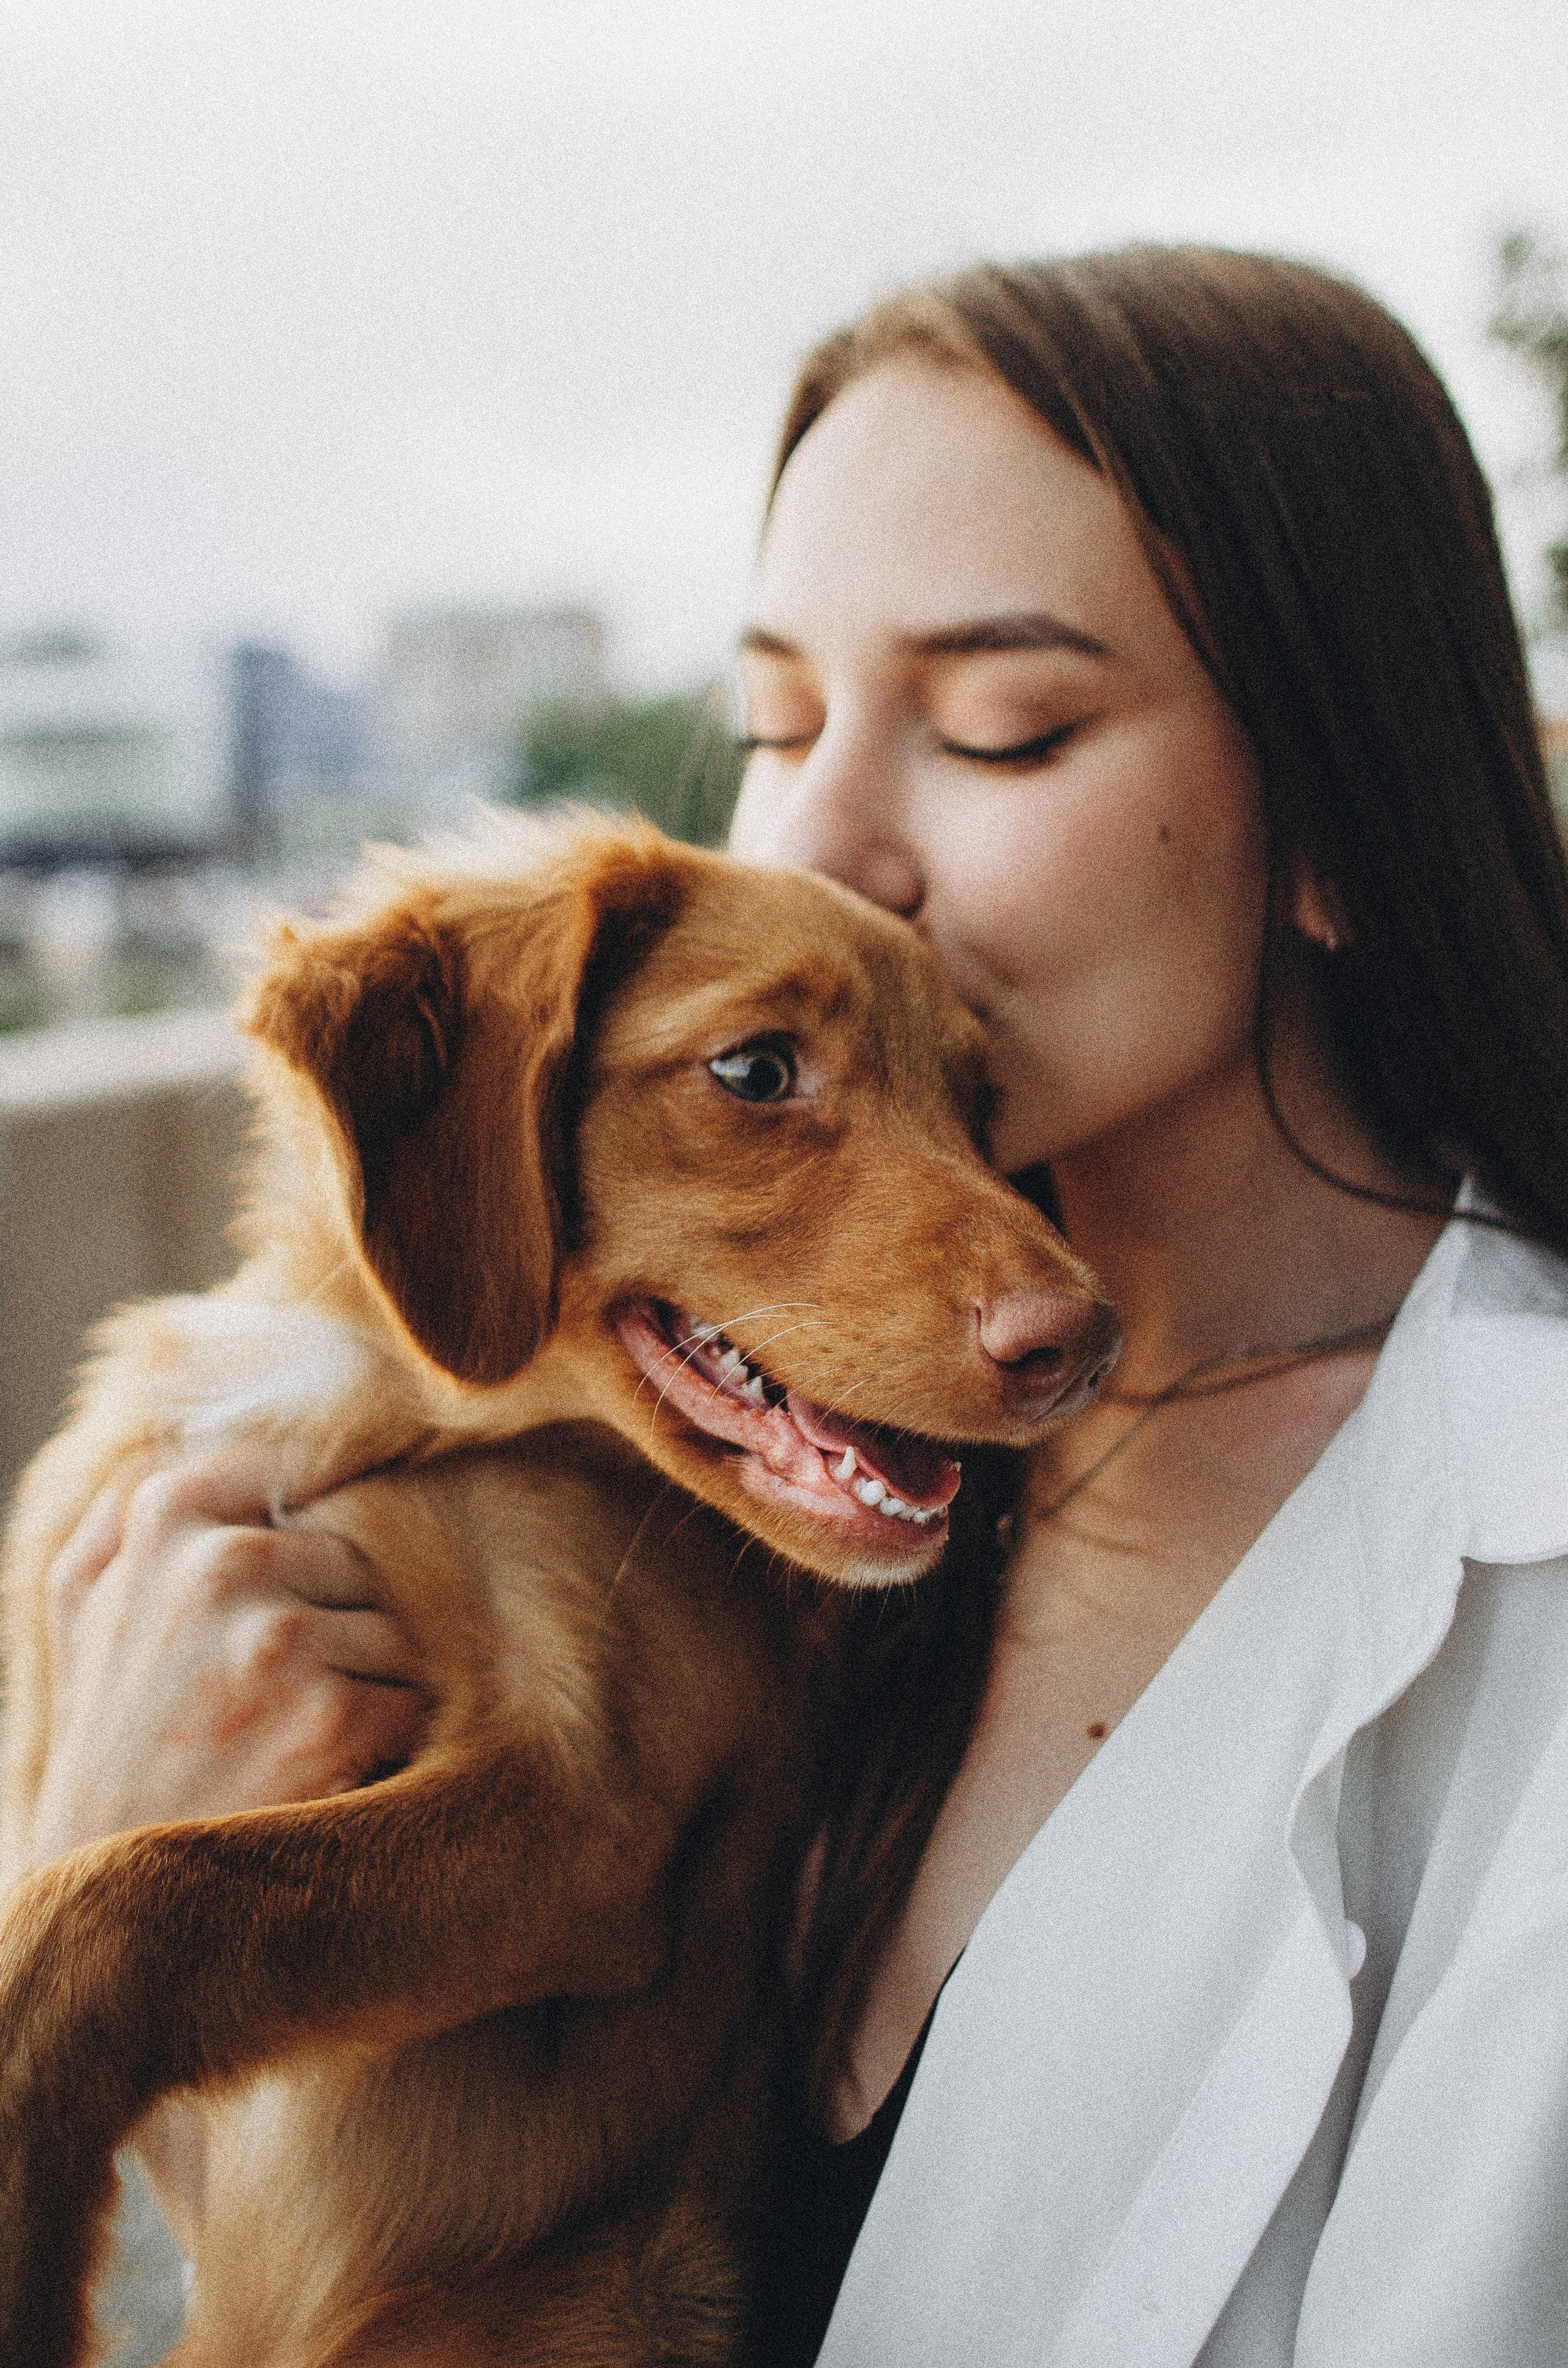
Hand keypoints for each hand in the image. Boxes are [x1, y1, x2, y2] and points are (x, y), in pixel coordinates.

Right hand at [29, 1444, 429, 1867]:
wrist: (108, 1893)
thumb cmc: (112, 1742)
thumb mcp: (86, 1613)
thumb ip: (124, 1517)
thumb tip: (177, 1431)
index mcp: (165, 1516)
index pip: (306, 1466)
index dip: (325, 1521)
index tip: (320, 1572)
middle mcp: (223, 1562)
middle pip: (365, 1555)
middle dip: (348, 1616)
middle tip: (290, 1686)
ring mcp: (278, 1635)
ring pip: (398, 1623)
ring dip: (373, 1677)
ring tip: (303, 1730)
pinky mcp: (333, 1711)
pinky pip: (415, 1694)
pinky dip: (392, 1737)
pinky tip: (332, 1771)